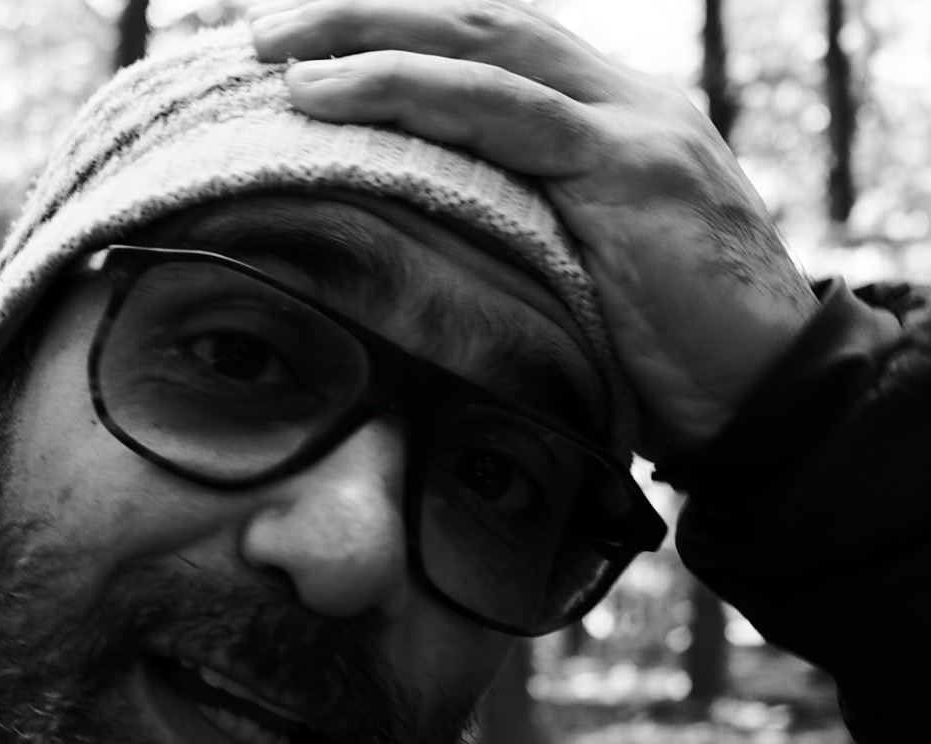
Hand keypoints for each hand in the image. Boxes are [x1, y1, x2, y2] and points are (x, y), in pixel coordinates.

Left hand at [250, 0, 818, 459]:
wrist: (778, 405)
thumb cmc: (665, 361)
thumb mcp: (570, 278)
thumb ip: (506, 238)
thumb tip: (398, 259)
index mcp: (607, 120)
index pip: (490, 47)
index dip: (397, 34)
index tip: (305, 49)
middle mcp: (623, 102)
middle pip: (478, 19)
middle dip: (364, 13)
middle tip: (263, 33)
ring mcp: (632, 127)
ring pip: (483, 42)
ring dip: (367, 35)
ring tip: (275, 53)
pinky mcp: (633, 171)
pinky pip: (503, 110)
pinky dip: (408, 91)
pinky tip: (329, 94)